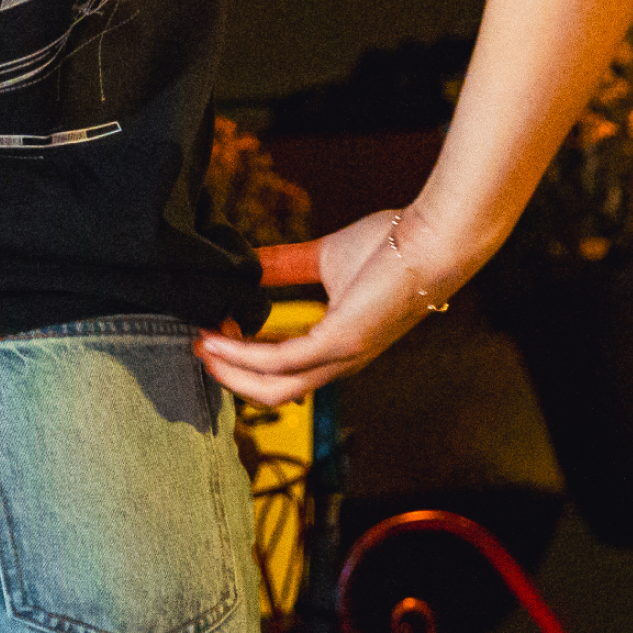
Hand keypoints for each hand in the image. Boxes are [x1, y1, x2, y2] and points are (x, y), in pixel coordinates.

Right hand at [193, 206, 460, 405]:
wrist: (433, 238)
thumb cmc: (392, 245)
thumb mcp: (326, 258)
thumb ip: (287, 266)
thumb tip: (248, 263)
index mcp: (341, 346)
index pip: (289, 372)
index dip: (248, 364)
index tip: (215, 341)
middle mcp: (341, 361)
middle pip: (275, 394)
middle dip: (232, 378)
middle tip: (199, 352)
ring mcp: (341, 356)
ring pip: (274, 388)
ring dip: (233, 372)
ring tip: (200, 348)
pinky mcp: (339, 341)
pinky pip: (280, 359)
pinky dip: (245, 354)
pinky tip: (219, 336)